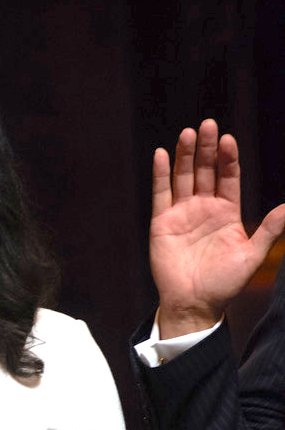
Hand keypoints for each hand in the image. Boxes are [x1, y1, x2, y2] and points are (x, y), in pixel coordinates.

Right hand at [150, 120, 284, 337]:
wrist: (194, 304)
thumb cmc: (224, 283)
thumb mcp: (252, 255)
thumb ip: (269, 230)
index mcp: (226, 212)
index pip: (228, 177)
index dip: (228, 158)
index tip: (228, 140)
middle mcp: (204, 208)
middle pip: (205, 170)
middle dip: (206, 148)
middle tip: (208, 125)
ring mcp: (182, 213)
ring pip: (183, 177)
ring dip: (184, 155)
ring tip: (188, 134)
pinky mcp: (161, 222)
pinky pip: (160, 193)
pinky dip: (161, 174)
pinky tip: (163, 154)